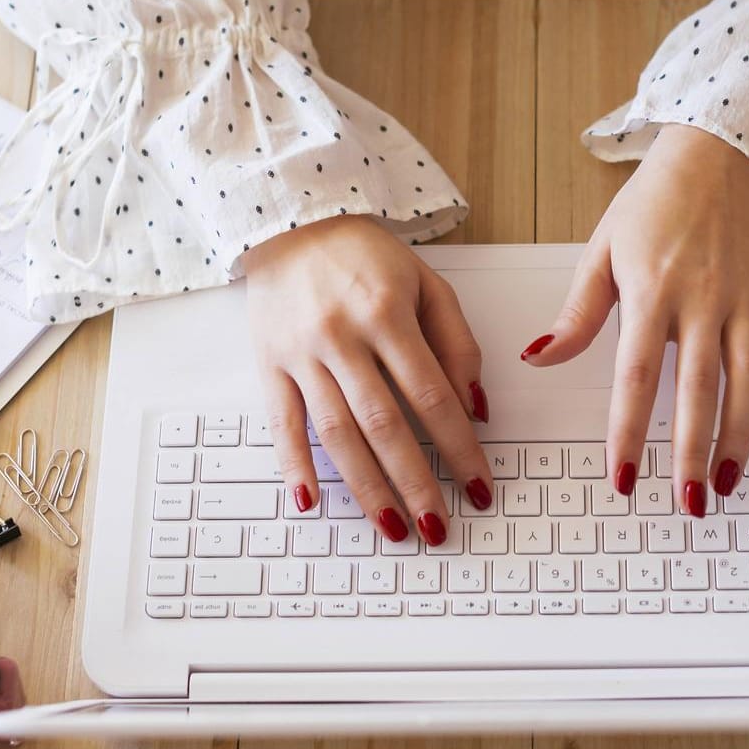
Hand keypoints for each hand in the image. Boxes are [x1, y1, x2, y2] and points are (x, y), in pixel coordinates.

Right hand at [239, 215, 493, 541]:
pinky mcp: (269, 364)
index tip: (479, 485)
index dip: (459, 446)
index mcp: (388, 314)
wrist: (292, 221)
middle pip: (385, 425)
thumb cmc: (366, 255)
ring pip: (337, 434)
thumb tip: (476, 409)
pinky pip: (282, 424)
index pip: (432, 395)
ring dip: (366, 487)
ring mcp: (302, 353)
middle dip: (416, 482)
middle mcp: (343, 336)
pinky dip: (295, 466)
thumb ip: (458, 344)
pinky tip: (312, 502)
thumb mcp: (428, 284)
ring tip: (392, 527)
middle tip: (438, 527)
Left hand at [523, 125, 748, 517]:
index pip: (637, 376)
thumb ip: (577, 314)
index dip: (628, 431)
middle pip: (698, 390)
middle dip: (691, 452)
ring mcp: (744, 302)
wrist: (716, 155)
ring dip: (739, 439)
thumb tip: (538, 358)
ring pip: (747, 382)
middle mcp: (703, 300)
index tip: (622, 477)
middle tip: (687, 502)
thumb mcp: (602, 252)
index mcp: (652, 290)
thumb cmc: (653, 204)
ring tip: (726, 483)